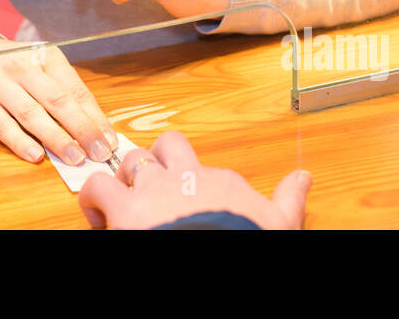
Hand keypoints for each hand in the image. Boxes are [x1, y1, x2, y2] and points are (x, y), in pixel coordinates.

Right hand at [0, 34, 117, 165]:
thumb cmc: (17, 66)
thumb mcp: (43, 67)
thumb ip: (65, 92)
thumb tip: (94, 129)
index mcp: (46, 56)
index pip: (75, 89)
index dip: (95, 117)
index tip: (109, 141)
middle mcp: (23, 67)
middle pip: (57, 100)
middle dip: (81, 129)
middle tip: (99, 153)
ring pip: (31, 113)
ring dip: (55, 138)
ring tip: (75, 158)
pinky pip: (2, 125)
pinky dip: (19, 142)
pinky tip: (36, 156)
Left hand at [79, 130, 310, 229]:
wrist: (225, 250)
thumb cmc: (250, 239)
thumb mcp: (279, 224)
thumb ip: (289, 200)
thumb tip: (305, 176)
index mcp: (221, 182)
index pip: (203, 168)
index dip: (192, 183)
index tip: (190, 202)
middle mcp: (186, 177)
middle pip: (166, 148)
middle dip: (157, 161)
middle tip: (152, 186)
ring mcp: (153, 190)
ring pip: (132, 161)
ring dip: (125, 177)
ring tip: (124, 201)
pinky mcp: (124, 209)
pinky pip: (98, 187)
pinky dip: (93, 198)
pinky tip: (98, 216)